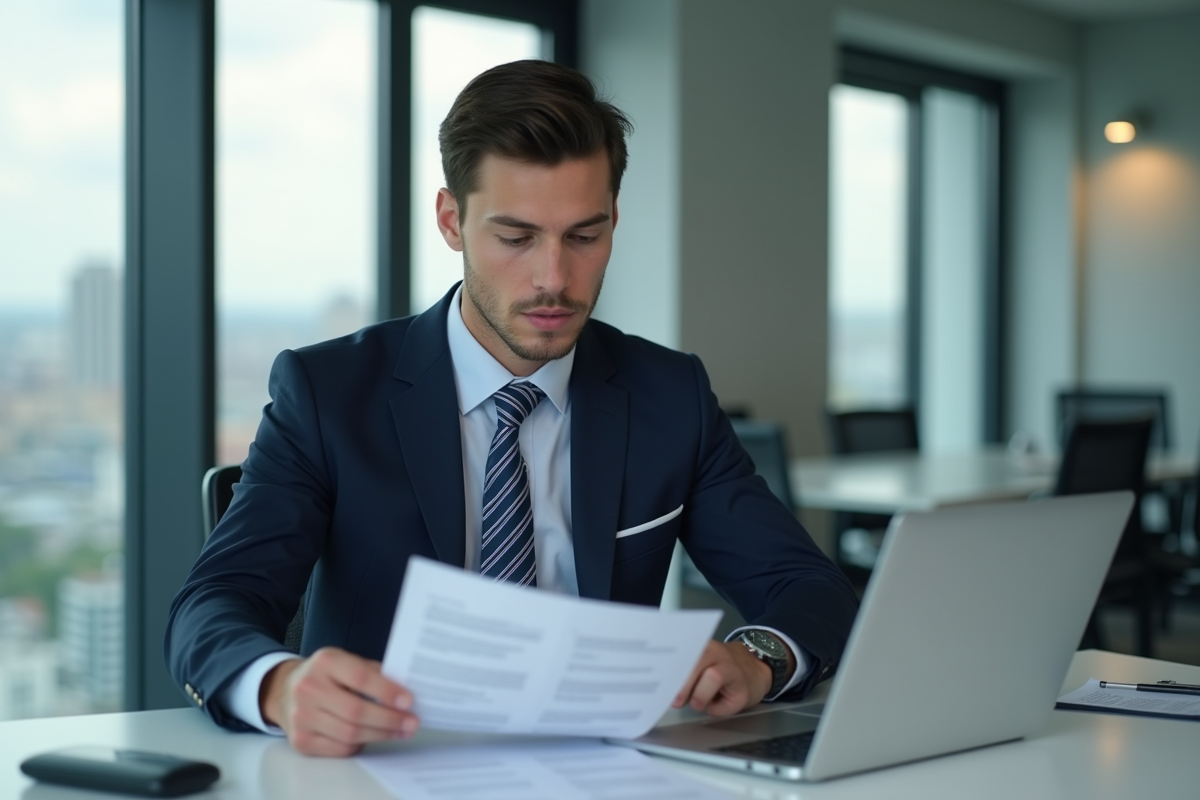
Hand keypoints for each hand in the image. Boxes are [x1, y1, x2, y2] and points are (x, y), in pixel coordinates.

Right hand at [260, 647, 418, 756]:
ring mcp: (302, 716)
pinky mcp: (301, 740)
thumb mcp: (346, 661)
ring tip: (400, 732)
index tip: (409, 701)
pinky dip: (360, 744)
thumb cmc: (325, 675)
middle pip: (356, 711)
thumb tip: (404, 692)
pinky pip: (339, 748)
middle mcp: (308, 688)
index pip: (360, 678)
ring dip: (380, 734)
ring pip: (349, 733)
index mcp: (325, 662)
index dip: (387, 691)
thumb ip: (373, 673)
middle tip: (411, 723)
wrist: (286, 690)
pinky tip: (373, 736)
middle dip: (389, 719)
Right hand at [672, 640, 777, 716]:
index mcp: (730, 668)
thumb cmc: (744, 686)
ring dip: (676, 676)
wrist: (751, 664)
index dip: (702, 694)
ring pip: (685, 658)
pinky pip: (684, 655)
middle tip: (675, 702)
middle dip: (683, 685)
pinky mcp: (697, 644)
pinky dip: (677, 668)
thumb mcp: (736, 703)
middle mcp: (716, 652)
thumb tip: (693, 703)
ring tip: (671, 691)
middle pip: (694, 665)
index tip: (696, 706)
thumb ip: (715, 707)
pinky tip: (672, 679)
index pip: (713, 677)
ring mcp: (704, 645)